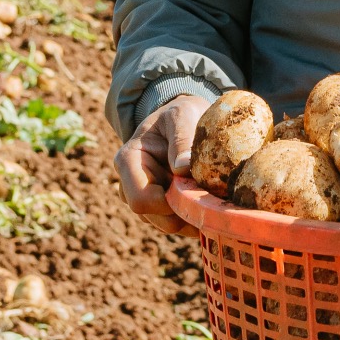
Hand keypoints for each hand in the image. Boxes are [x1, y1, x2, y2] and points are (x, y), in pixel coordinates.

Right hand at [114, 94, 210, 234]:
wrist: (184, 119)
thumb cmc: (181, 114)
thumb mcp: (182, 114)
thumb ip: (182, 138)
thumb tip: (182, 169)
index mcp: (128, 160)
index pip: (140, 200)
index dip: (169, 203)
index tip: (194, 188)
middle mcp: (128, 183)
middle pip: (154, 217)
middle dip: (183, 211)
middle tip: (211, 194)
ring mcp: (143, 198)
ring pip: (167, 225)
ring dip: (191, 215)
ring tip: (211, 192)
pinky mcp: (158, 207)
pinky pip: (177, 224)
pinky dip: (194, 216)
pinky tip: (208, 199)